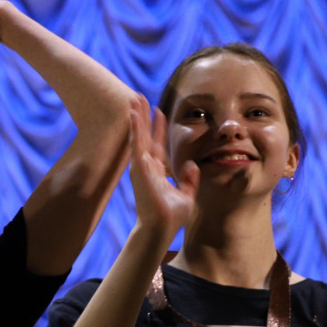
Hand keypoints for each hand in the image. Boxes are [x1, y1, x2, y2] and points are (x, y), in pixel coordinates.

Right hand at [128, 93, 196, 238]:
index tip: (158, 112)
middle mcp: (146, 167)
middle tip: (139, 98)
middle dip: (142, 117)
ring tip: (133, 99)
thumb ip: (189, 179)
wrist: (161, 228)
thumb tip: (193, 164)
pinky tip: (133, 113)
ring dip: (136, 117)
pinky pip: (137, 143)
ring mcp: (141, 166)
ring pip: (138, 135)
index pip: (156, 144)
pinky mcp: (139, 168)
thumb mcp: (186, 194)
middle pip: (144, 136)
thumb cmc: (171, 217)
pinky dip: (135, 128)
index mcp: (156, 172)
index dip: (157, 128)